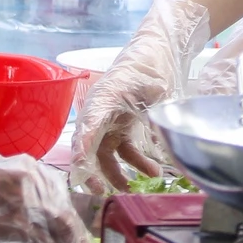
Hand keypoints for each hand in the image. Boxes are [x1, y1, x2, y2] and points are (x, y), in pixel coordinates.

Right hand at [69, 0, 210, 195]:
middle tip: (99, 190)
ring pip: (104, 153)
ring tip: (131, 189)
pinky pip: (121, 150)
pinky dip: (134, 164)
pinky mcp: (120, 126)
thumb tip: (162, 143)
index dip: (82, 148)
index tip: (80, 168)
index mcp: (104, 97)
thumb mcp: (157, 86)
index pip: (89, 125)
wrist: (156, 51)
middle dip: (90, 170)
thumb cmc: (151, 65)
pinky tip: (153, 172)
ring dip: (115, 173)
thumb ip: (157, 112)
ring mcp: (109, 120)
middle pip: (88, 145)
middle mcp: (101, 111)